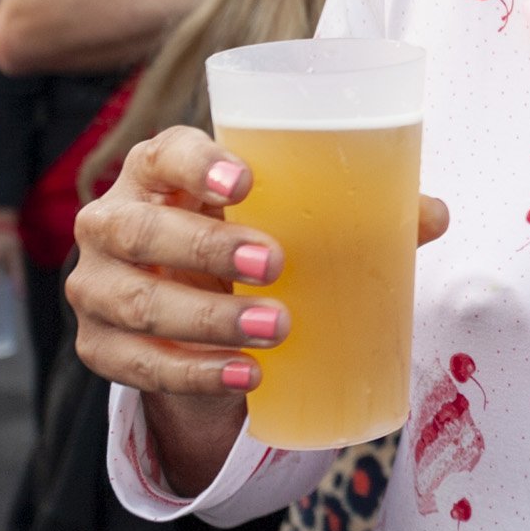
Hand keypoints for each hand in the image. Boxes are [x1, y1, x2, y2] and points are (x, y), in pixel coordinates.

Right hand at [68, 126, 448, 411]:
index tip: (248, 183)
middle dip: (208, 249)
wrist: (188, 303)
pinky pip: (135, 365)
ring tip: (278, 329)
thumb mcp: (283, 217)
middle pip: (141, 230)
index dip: (198, 163)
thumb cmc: (245, 235)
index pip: (164, 153)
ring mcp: (95, 285)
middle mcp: (112, 220)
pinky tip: (243, 377)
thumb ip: (354, 210)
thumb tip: (434, 215)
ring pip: (137, 302)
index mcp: (158, 171)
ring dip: (207, 320)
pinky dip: (193, 374)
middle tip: (277, 263)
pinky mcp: (98, 345)